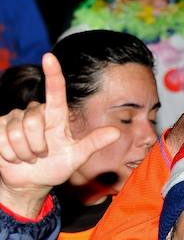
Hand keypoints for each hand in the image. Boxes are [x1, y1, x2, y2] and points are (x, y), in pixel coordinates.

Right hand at [0, 54, 120, 216]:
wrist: (30, 182)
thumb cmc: (55, 168)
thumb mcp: (76, 157)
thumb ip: (93, 143)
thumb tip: (116, 132)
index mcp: (56, 118)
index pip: (55, 93)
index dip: (53, 75)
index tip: (49, 57)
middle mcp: (35, 114)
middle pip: (32, 121)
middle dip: (37, 145)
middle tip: (41, 155)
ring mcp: (13, 119)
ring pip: (17, 131)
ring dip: (24, 152)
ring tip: (28, 157)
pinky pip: (2, 138)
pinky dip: (10, 153)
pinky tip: (13, 156)